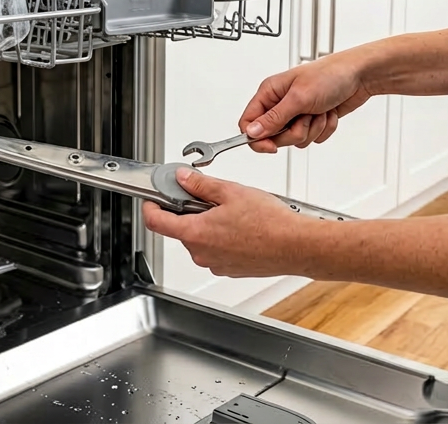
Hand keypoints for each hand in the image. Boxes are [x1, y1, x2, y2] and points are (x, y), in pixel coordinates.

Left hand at [142, 168, 313, 278]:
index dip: (150, 207)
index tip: (152, 199)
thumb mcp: (231, 192)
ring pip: (201, 239)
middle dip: (190, 211)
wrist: (296, 246)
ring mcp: (216, 264)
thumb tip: (183, 178)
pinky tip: (242, 226)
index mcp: (196, 233)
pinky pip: (216, 249)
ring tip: (233, 212)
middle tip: (209, 197)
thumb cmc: (270, 223)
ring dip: (208, 224)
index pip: (156, 223)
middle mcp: (202, 254)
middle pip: (181, 229)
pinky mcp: (230, 269)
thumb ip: (201, 185)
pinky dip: (222, 236)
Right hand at [239, 50, 372, 151]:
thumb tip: (251, 132)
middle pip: (273, 136)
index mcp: (269, 93)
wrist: (359, 76)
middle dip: (294, 132)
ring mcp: (296, 113)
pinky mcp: (312, 121)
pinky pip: (312, 139)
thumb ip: (274, 118)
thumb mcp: (299, 98)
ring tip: (320, 111)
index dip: (257, 139)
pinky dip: (324, 129)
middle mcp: (280, 104)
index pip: (248, 123)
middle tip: (305, 117)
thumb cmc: (330, 75)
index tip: (272, 146)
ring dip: (312, 129)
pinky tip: (328, 112)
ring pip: (295, 139)